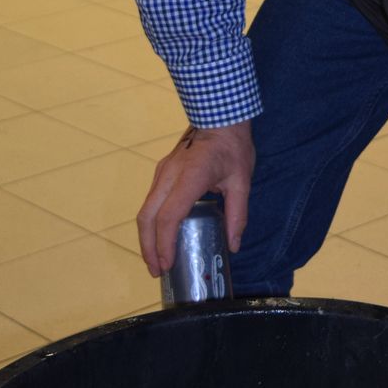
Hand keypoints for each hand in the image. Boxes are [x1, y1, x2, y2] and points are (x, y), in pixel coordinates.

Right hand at [136, 121, 253, 276]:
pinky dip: (151, 224)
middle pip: (147, 216)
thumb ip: (238, 214)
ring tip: (156, 260)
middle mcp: (169, 174)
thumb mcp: (242, 181)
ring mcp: (162, 172)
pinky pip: (150, 202)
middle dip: (149, 248)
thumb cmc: (232, 147)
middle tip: (157, 271)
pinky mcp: (161, 172)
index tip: (167, 263)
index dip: (165, 243)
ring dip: (146, 238)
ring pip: (144, 210)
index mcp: (191, 176)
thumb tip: (234, 246)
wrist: (218, 116)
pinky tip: (160, 238)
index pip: (170, 215)